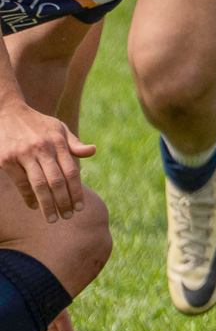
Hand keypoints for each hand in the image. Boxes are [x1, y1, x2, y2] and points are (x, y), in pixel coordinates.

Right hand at [0, 100, 94, 220]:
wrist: (6, 112)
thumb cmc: (37, 124)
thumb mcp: (59, 128)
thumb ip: (74, 143)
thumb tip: (93, 151)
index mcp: (57, 143)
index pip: (72, 172)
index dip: (77, 192)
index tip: (80, 208)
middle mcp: (42, 149)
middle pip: (57, 181)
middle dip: (64, 202)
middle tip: (68, 217)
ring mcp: (23, 154)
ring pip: (39, 184)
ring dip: (47, 204)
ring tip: (52, 218)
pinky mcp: (6, 159)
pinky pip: (20, 182)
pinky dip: (28, 196)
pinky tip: (34, 206)